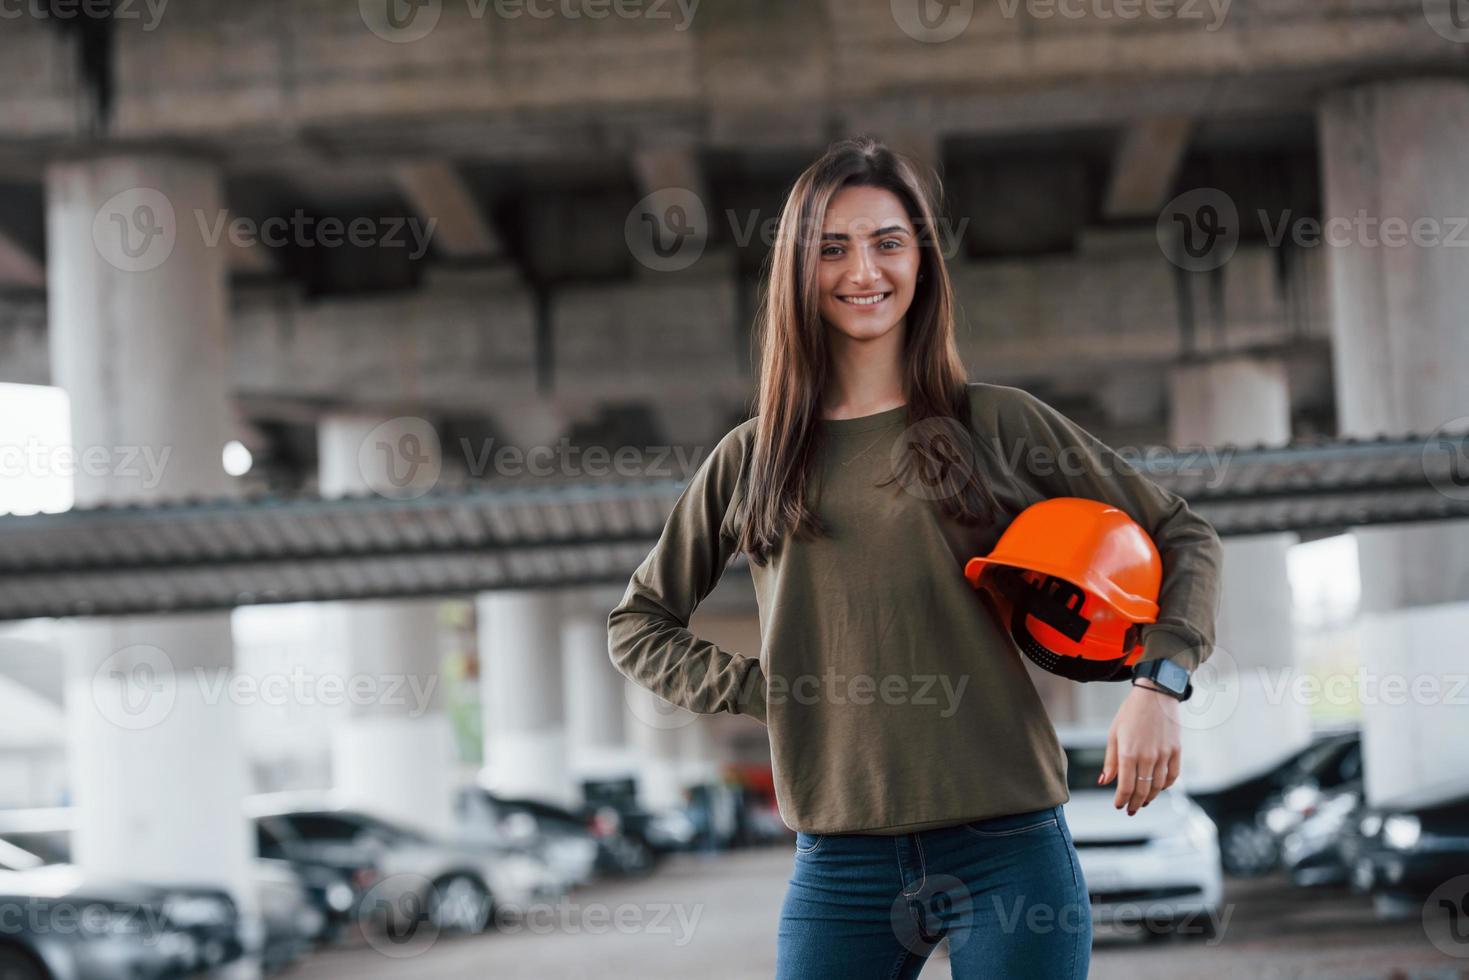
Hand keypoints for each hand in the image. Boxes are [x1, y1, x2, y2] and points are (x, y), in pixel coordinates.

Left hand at [1098, 679, 1181, 815]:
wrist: (1155, 694)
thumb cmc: (1130, 713)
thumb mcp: (1114, 734)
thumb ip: (1110, 761)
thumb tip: (1103, 782)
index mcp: (1128, 752)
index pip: (1126, 786)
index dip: (1121, 800)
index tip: (1118, 806)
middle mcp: (1147, 756)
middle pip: (1143, 790)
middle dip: (1135, 804)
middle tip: (1130, 810)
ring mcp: (1164, 754)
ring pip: (1158, 786)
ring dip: (1150, 797)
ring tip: (1143, 802)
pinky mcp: (1176, 751)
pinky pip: (1173, 776)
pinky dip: (1165, 786)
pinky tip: (1158, 788)